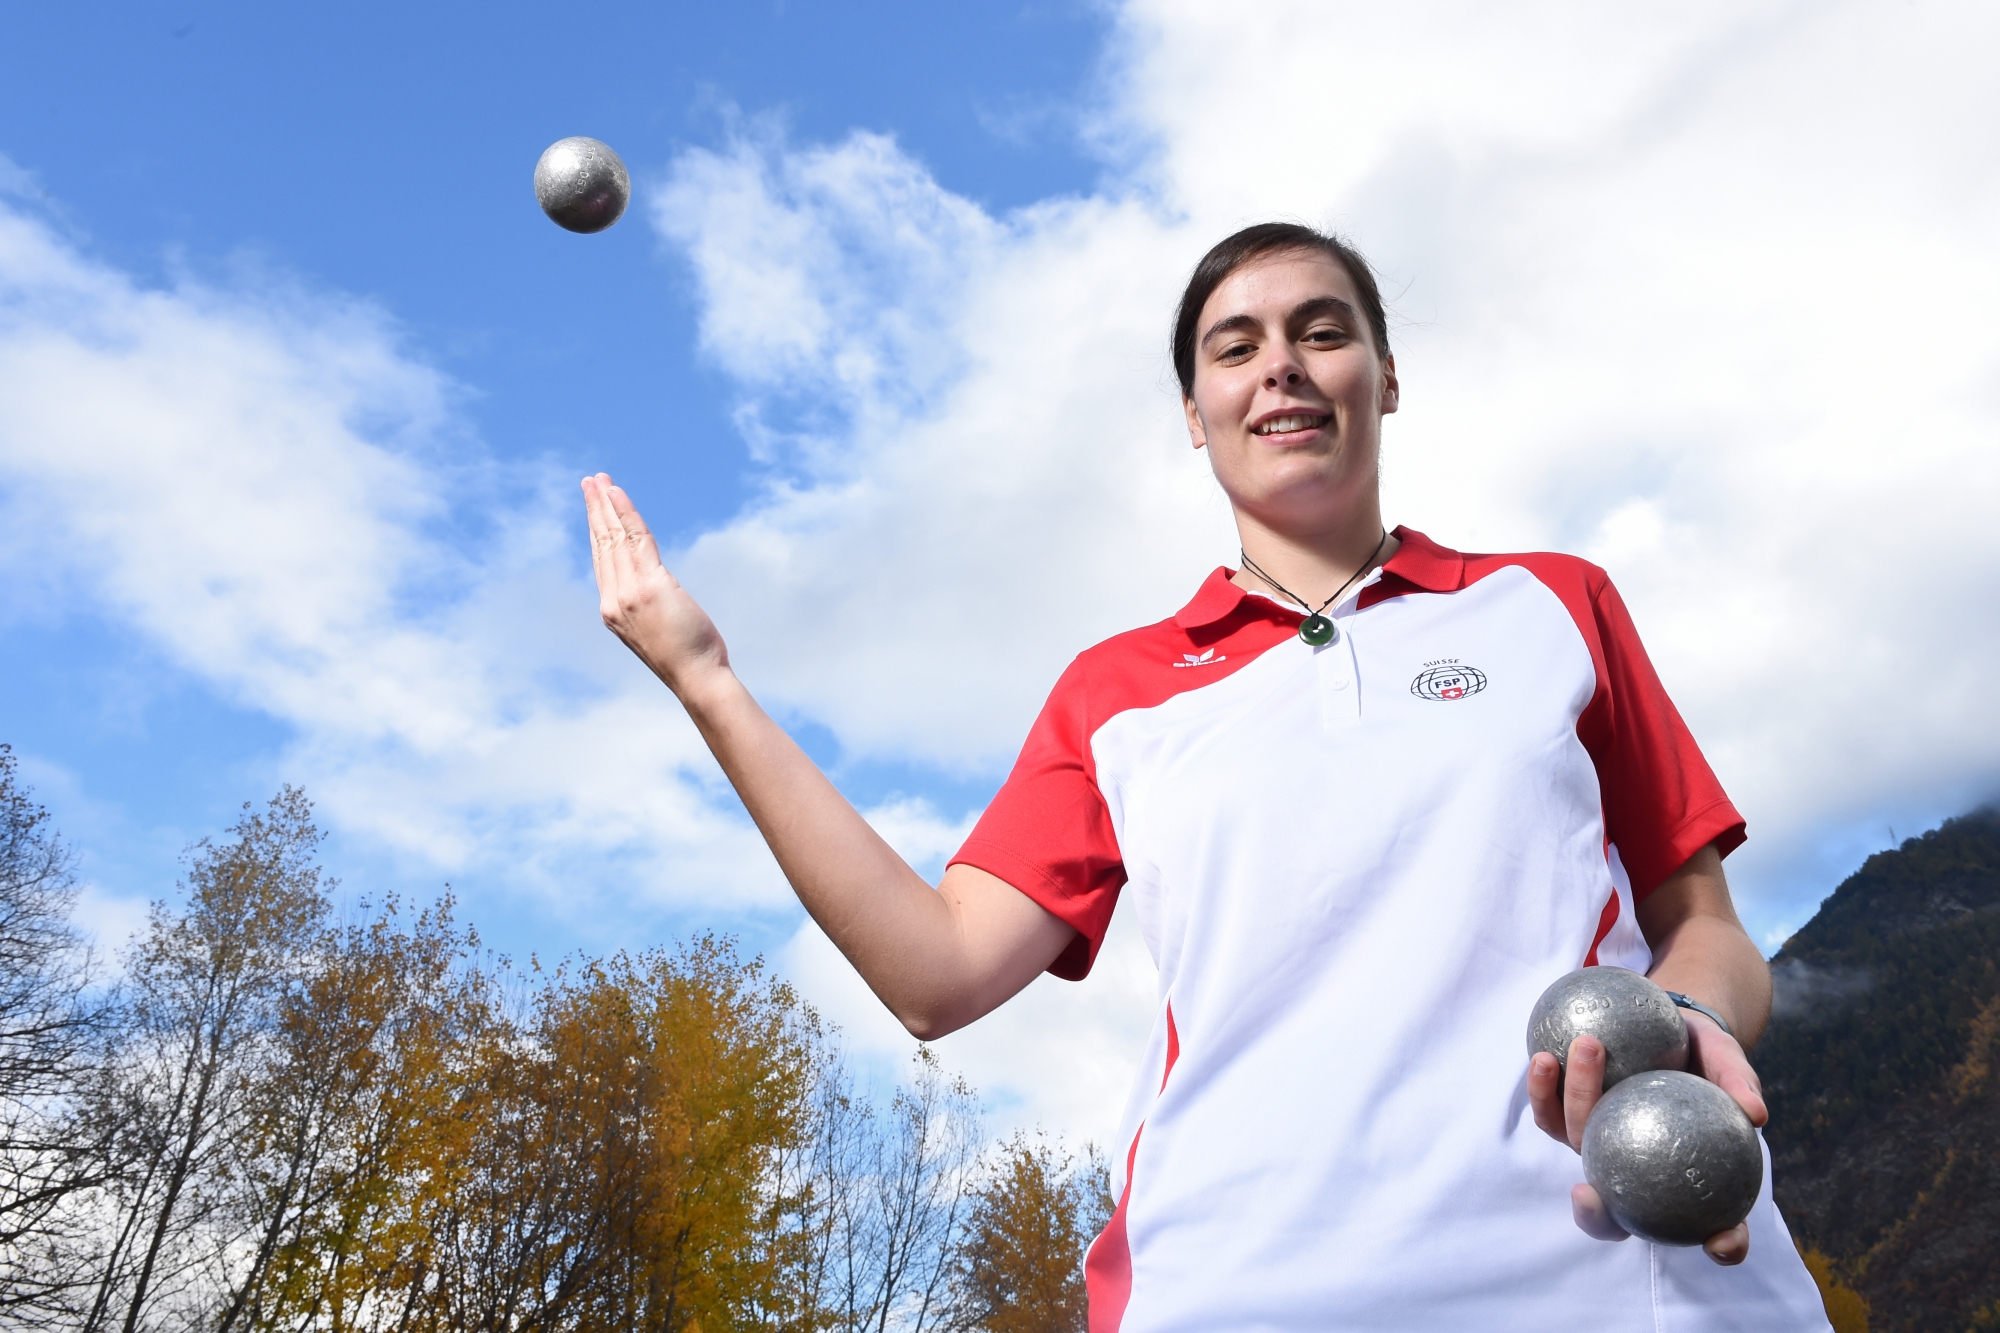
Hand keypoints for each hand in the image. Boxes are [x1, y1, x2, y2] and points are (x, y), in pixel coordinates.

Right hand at [581, 474, 729, 698]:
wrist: (696, 678)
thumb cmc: (686, 658)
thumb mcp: (658, 627)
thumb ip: (649, 602)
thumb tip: (659, 586)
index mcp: (612, 611)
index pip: (601, 561)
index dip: (596, 532)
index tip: (595, 509)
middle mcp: (614, 599)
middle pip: (601, 544)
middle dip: (595, 510)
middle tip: (589, 482)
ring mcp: (629, 592)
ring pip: (613, 536)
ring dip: (606, 504)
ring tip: (599, 479)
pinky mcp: (650, 585)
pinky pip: (635, 538)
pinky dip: (626, 512)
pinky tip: (617, 492)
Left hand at [1526, 1013, 1765, 1264]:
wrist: (1672, 1027)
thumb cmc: (1707, 1056)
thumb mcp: (1729, 1065)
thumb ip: (1738, 1085)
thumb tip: (1756, 1113)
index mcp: (1688, 1179)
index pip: (1717, 1226)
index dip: (1724, 1244)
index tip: (1720, 1242)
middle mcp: (1639, 1174)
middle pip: (1615, 1213)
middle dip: (1594, 1215)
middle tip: (1585, 1193)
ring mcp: (1602, 1149)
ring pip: (1576, 1145)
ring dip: (1573, 1108)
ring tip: (1584, 1062)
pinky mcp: (1571, 1116)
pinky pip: (1551, 1112)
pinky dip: (1543, 1089)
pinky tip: (1544, 1059)